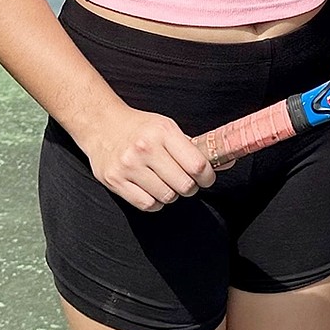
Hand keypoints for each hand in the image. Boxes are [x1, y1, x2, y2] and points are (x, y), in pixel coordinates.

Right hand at [81, 104, 218, 211]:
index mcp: (163, 132)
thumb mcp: (168, 128)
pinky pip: (147, 204)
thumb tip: (228, 161)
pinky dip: (155, 202)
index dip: (207, 177)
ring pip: (166, 196)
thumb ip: (195, 147)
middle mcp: (145, 148)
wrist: (101, 124)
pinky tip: (153, 189)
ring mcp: (128, 166)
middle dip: (190, 187)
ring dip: (172, 194)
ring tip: (167, 183)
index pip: (197, 165)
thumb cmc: (141, 128)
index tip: (206, 179)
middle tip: (186, 182)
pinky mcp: (115, 181)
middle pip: (184, 185)